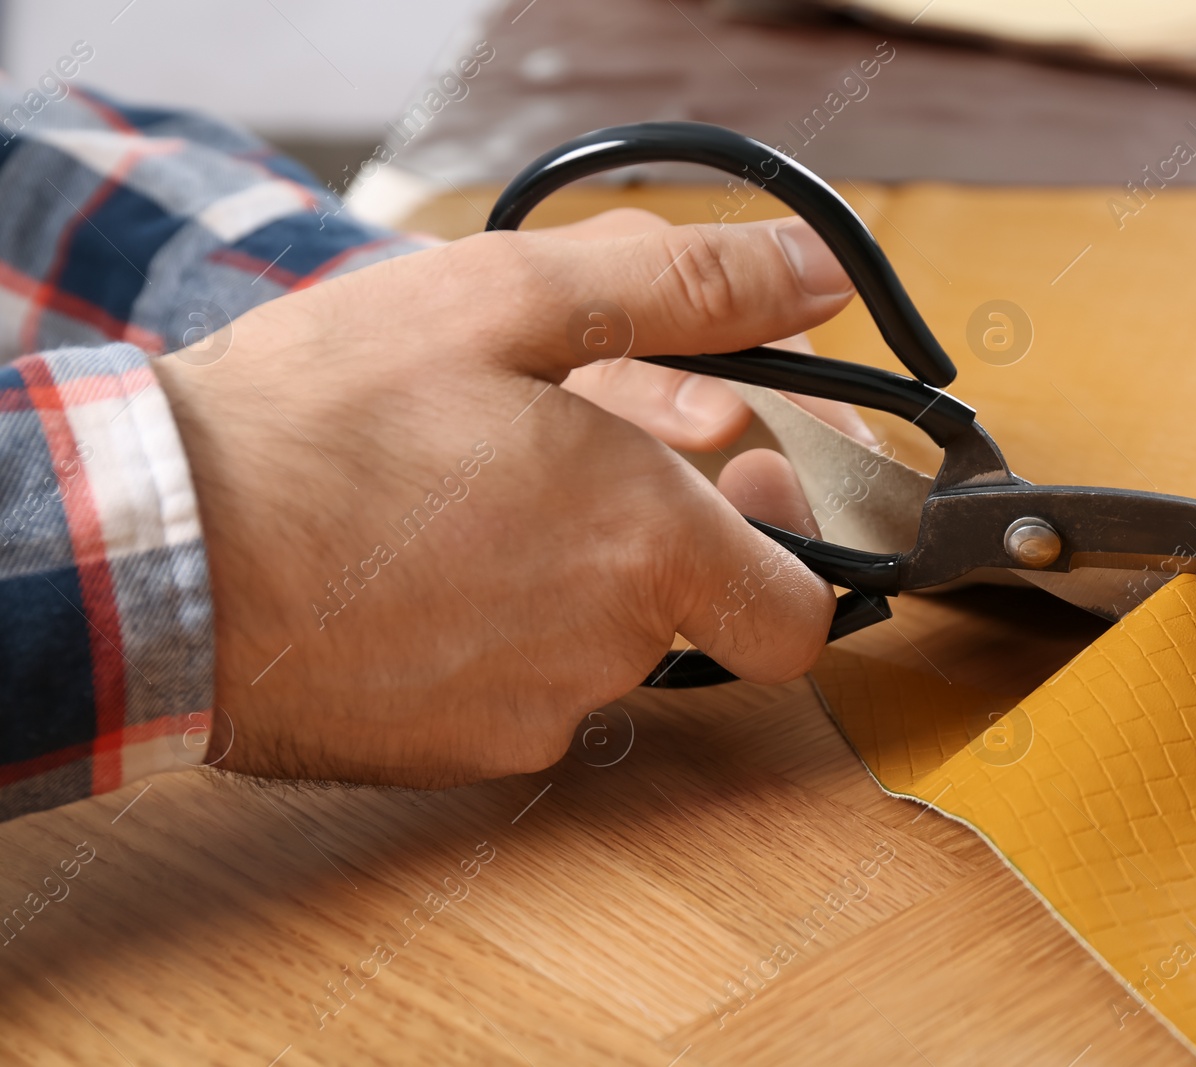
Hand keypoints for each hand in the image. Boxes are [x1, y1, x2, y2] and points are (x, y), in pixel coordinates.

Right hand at [153, 212, 855, 785]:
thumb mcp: (507, 302)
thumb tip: (814, 279)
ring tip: (470, 492)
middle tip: (566, 449)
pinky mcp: (454, 754)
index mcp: (645, 545)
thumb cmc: (322, 421)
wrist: (160, 553)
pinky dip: (499, 626)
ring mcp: (527, 715)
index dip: (791, 548)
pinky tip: (424, 564)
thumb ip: (684, 292)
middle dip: (656, 527)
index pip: (799, 613)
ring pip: (600, 641)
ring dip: (570, 569)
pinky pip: (520, 685)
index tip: (743, 482)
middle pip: (691, 606)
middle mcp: (604, 653)